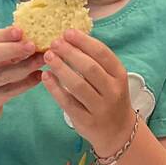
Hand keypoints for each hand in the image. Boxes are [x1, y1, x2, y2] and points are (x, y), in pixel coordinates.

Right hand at [0, 26, 43, 128]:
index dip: (5, 34)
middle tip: (33, 45)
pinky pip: (9, 91)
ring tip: (42, 60)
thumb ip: (7, 44)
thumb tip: (31, 32)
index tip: (21, 30)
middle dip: (13, 49)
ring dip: (26, 67)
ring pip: (3, 75)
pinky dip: (26, 83)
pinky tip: (39, 76)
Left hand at [42, 29, 133, 155]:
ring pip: (78, 85)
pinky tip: (45, 76)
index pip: (102, 54)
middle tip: (54, 42)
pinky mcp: (86, 120)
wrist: (118, 132)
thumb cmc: (111, 98)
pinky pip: (67, 102)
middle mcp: (113, 91)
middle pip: (89, 68)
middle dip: (70, 53)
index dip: (84, 41)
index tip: (67, 32)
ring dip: (61, 68)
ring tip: (48, 56)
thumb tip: (71, 39)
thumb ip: (96, 62)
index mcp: (120, 75)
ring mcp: (100, 107)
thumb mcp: (112, 79)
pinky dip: (55, 88)